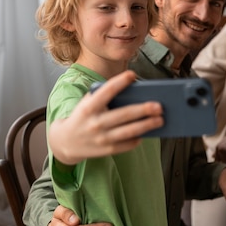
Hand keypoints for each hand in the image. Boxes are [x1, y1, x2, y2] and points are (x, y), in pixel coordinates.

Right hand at [49, 70, 163, 164]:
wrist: (65, 142)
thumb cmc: (83, 117)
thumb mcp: (87, 104)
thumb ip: (104, 97)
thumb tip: (133, 91)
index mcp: (89, 107)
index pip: (106, 92)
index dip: (119, 82)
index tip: (132, 75)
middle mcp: (95, 123)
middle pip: (124, 115)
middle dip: (143, 110)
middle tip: (159, 106)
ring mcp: (101, 138)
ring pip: (129, 131)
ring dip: (147, 125)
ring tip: (160, 120)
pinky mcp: (107, 150)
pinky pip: (127, 144)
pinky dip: (138, 138)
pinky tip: (147, 133)